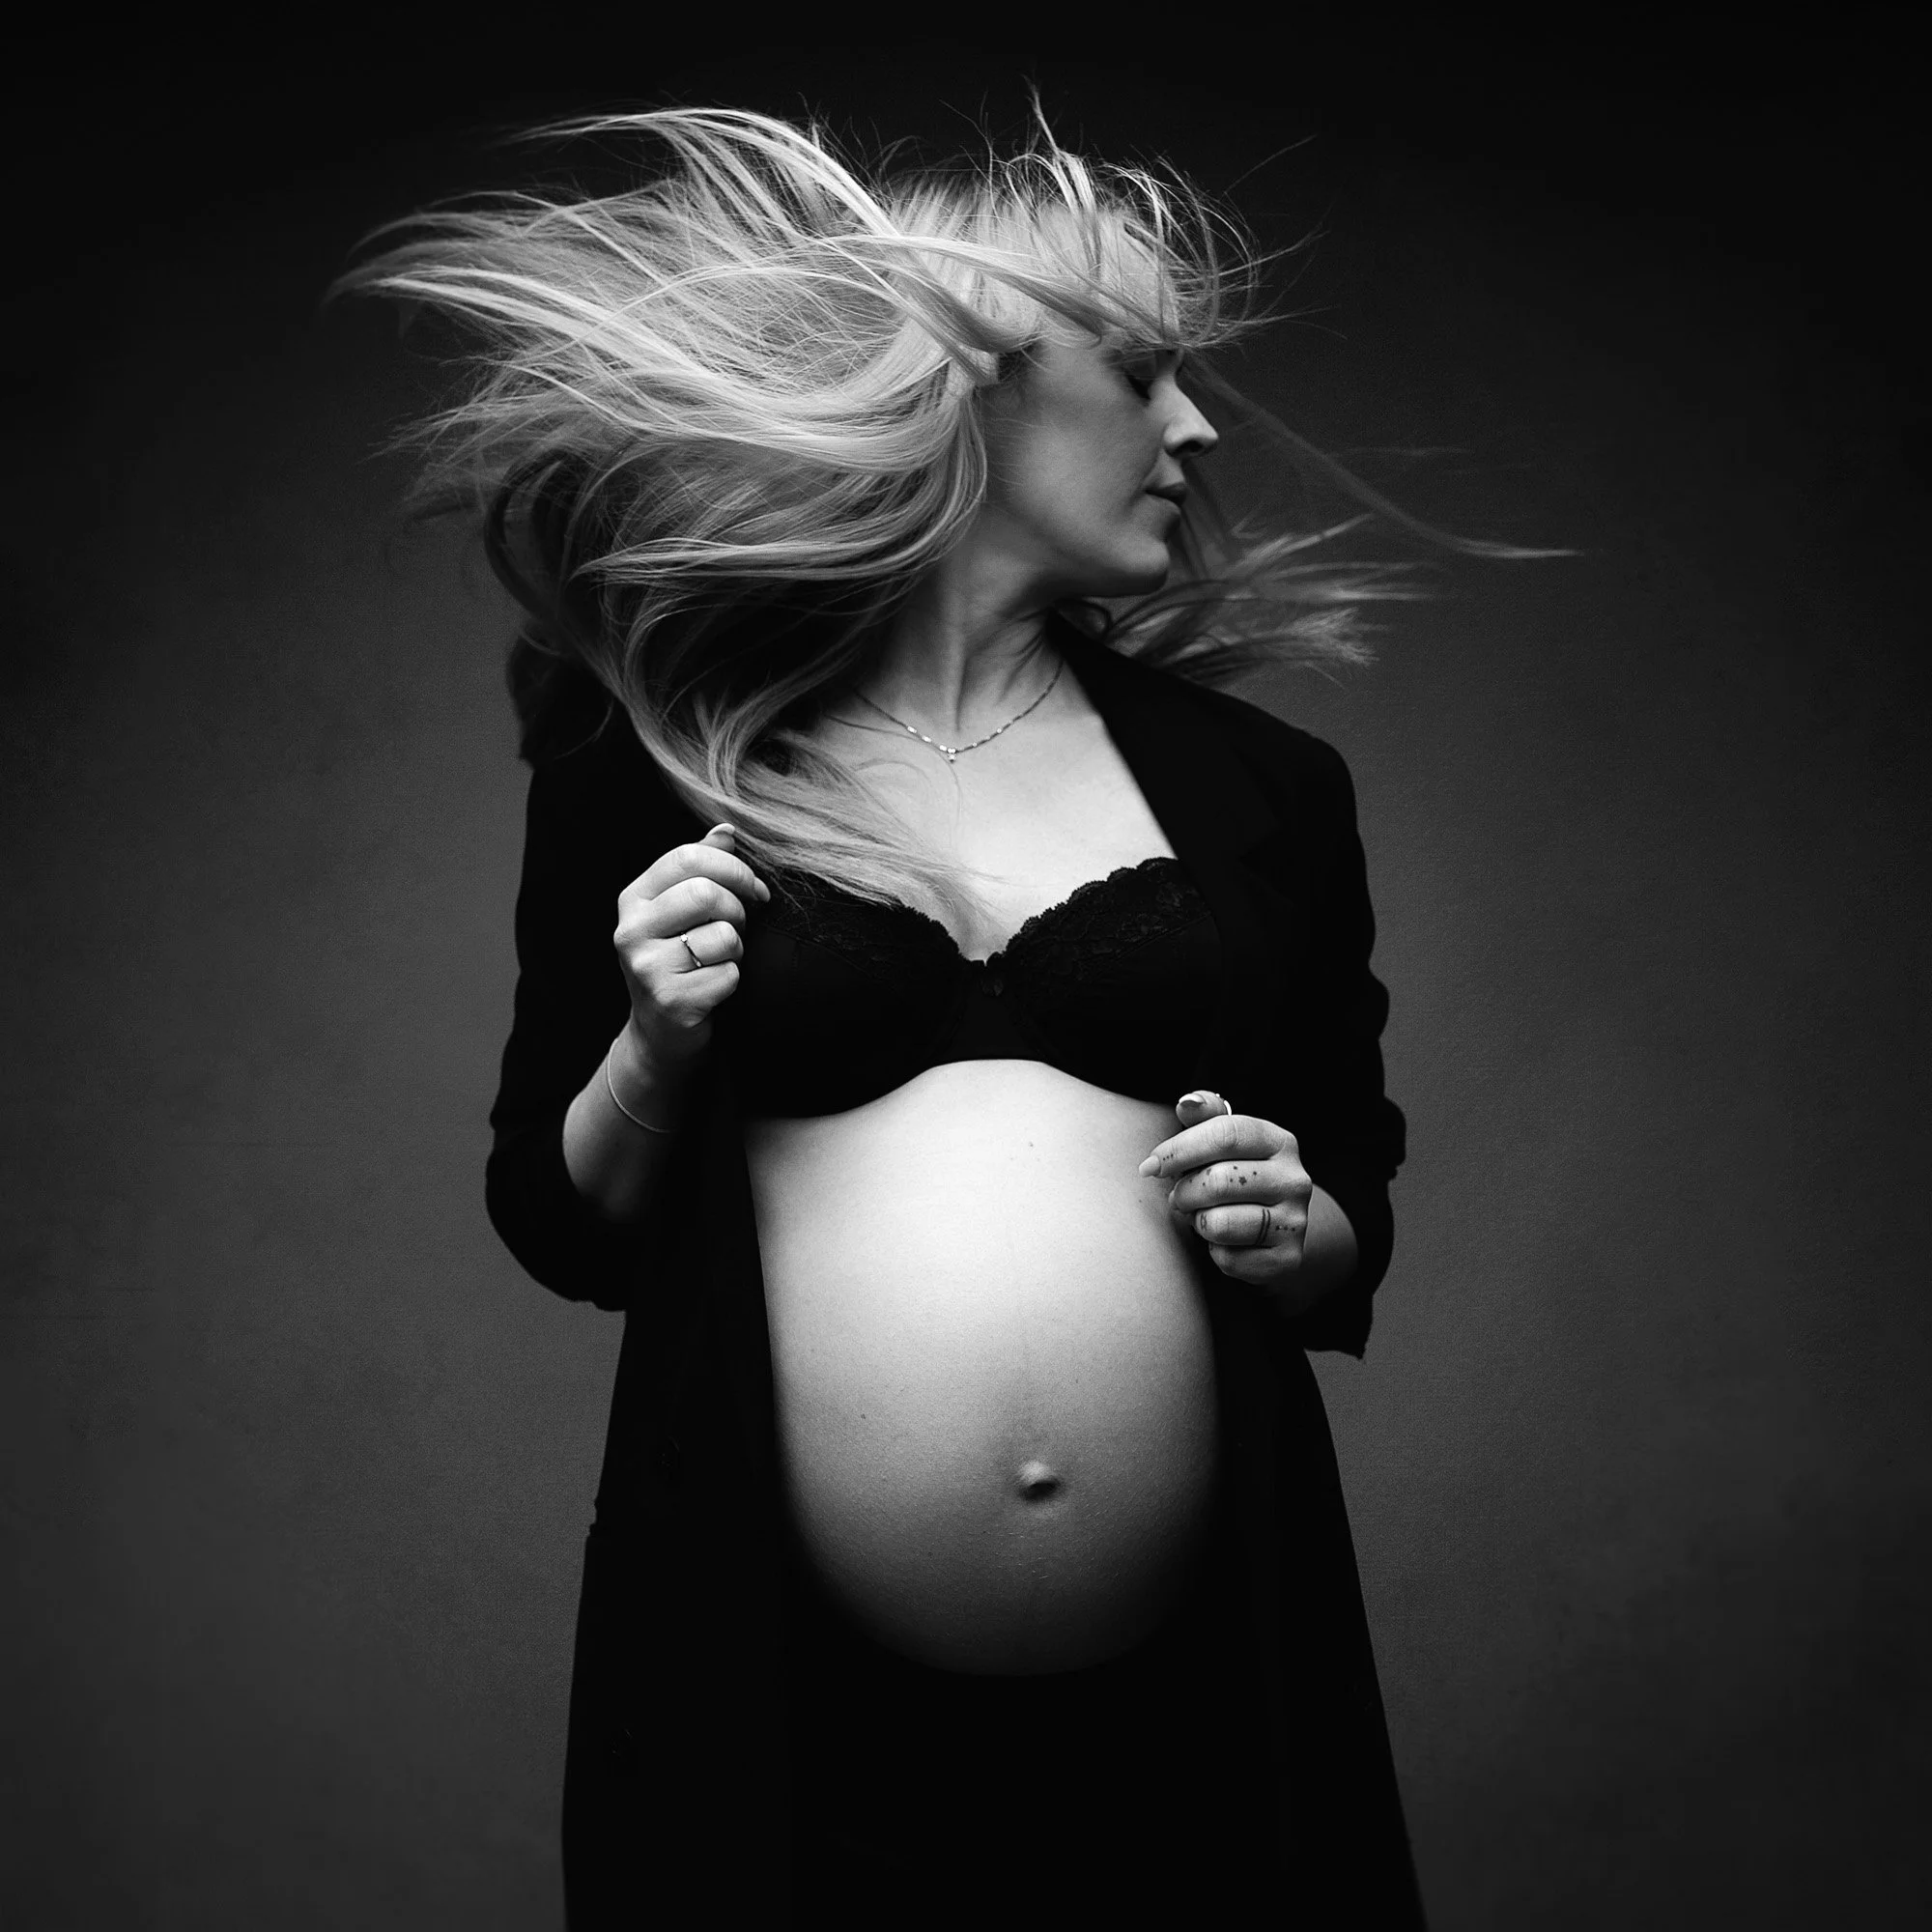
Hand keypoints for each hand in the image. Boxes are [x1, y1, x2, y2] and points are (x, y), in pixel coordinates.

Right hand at [614, 823, 770, 1068]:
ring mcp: (646, 966)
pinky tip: (714, 989)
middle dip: (738, 910)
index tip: (754, 890)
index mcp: (634, 898)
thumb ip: (702, 868)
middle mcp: (631, 929)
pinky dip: (733, 981)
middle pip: (707, 893)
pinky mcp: (669, 1000)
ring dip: (736, 949)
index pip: (688, 857)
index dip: (733, 869)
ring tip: (720, 960)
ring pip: (722, 935)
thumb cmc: (680, 962)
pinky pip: (728, 975)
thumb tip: (727, 829)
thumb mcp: (681, 911)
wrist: (661, 1033)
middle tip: (738, 928)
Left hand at [1139, 1091, 1315, 1299]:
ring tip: (1200, 1216)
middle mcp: (1295, 1180)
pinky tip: (1223, 1241)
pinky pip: (1228, 1258)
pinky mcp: (1287, 1259)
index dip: (1179, 1149)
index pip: (1224, 1135)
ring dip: (1196, 1222)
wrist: (1279, 1226)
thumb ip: (1205, 1117)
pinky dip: (1214, 1251)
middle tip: (1178, 1196)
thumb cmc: (1239, 1174)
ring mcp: (1295, 1221)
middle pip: (1218, 1181)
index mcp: (1280, 1141)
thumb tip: (1186, 1102)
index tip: (1151, 1165)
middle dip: (1183, 1191)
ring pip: (1220, 1224)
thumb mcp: (1226, 1141)